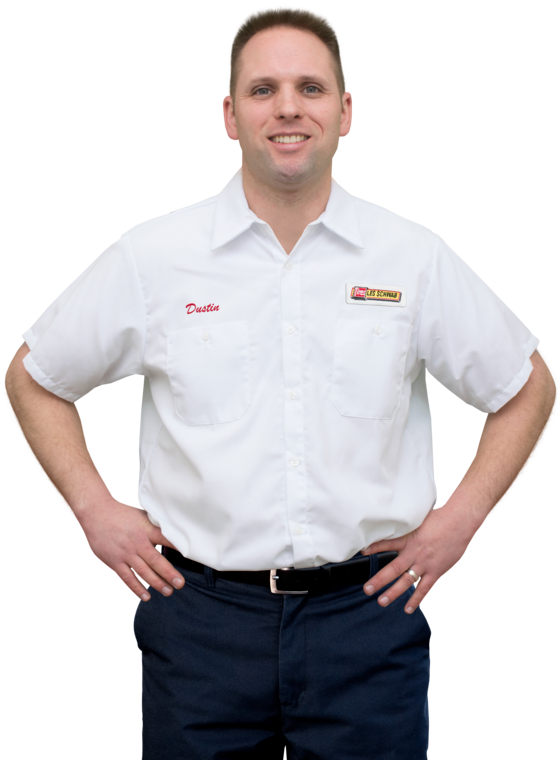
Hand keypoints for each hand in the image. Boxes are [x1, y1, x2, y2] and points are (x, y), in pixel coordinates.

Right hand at [77, 497, 184, 600]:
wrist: (96, 513)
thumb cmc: (121, 513)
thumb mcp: (141, 514)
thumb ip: (154, 526)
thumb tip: (172, 532)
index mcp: (145, 529)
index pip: (165, 538)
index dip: (177, 546)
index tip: (190, 555)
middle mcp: (136, 543)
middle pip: (155, 560)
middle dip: (169, 573)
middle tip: (180, 584)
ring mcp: (124, 554)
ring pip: (142, 572)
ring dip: (156, 583)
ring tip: (168, 592)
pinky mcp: (114, 562)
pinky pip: (127, 578)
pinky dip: (136, 588)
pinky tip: (145, 596)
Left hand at [361, 504, 479, 613]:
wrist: (460, 523)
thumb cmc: (441, 518)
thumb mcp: (419, 520)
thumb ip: (408, 528)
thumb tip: (397, 526)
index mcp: (409, 539)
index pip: (387, 544)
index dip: (374, 548)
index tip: (362, 552)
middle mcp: (415, 554)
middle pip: (394, 568)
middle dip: (380, 580)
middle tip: (368, 589)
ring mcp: (426, 564)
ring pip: (407, 582)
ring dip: (394, 593)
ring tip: (382, 601)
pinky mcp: (437, 572)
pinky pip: (425, 588)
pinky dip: (417, 599)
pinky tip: (408, 608)